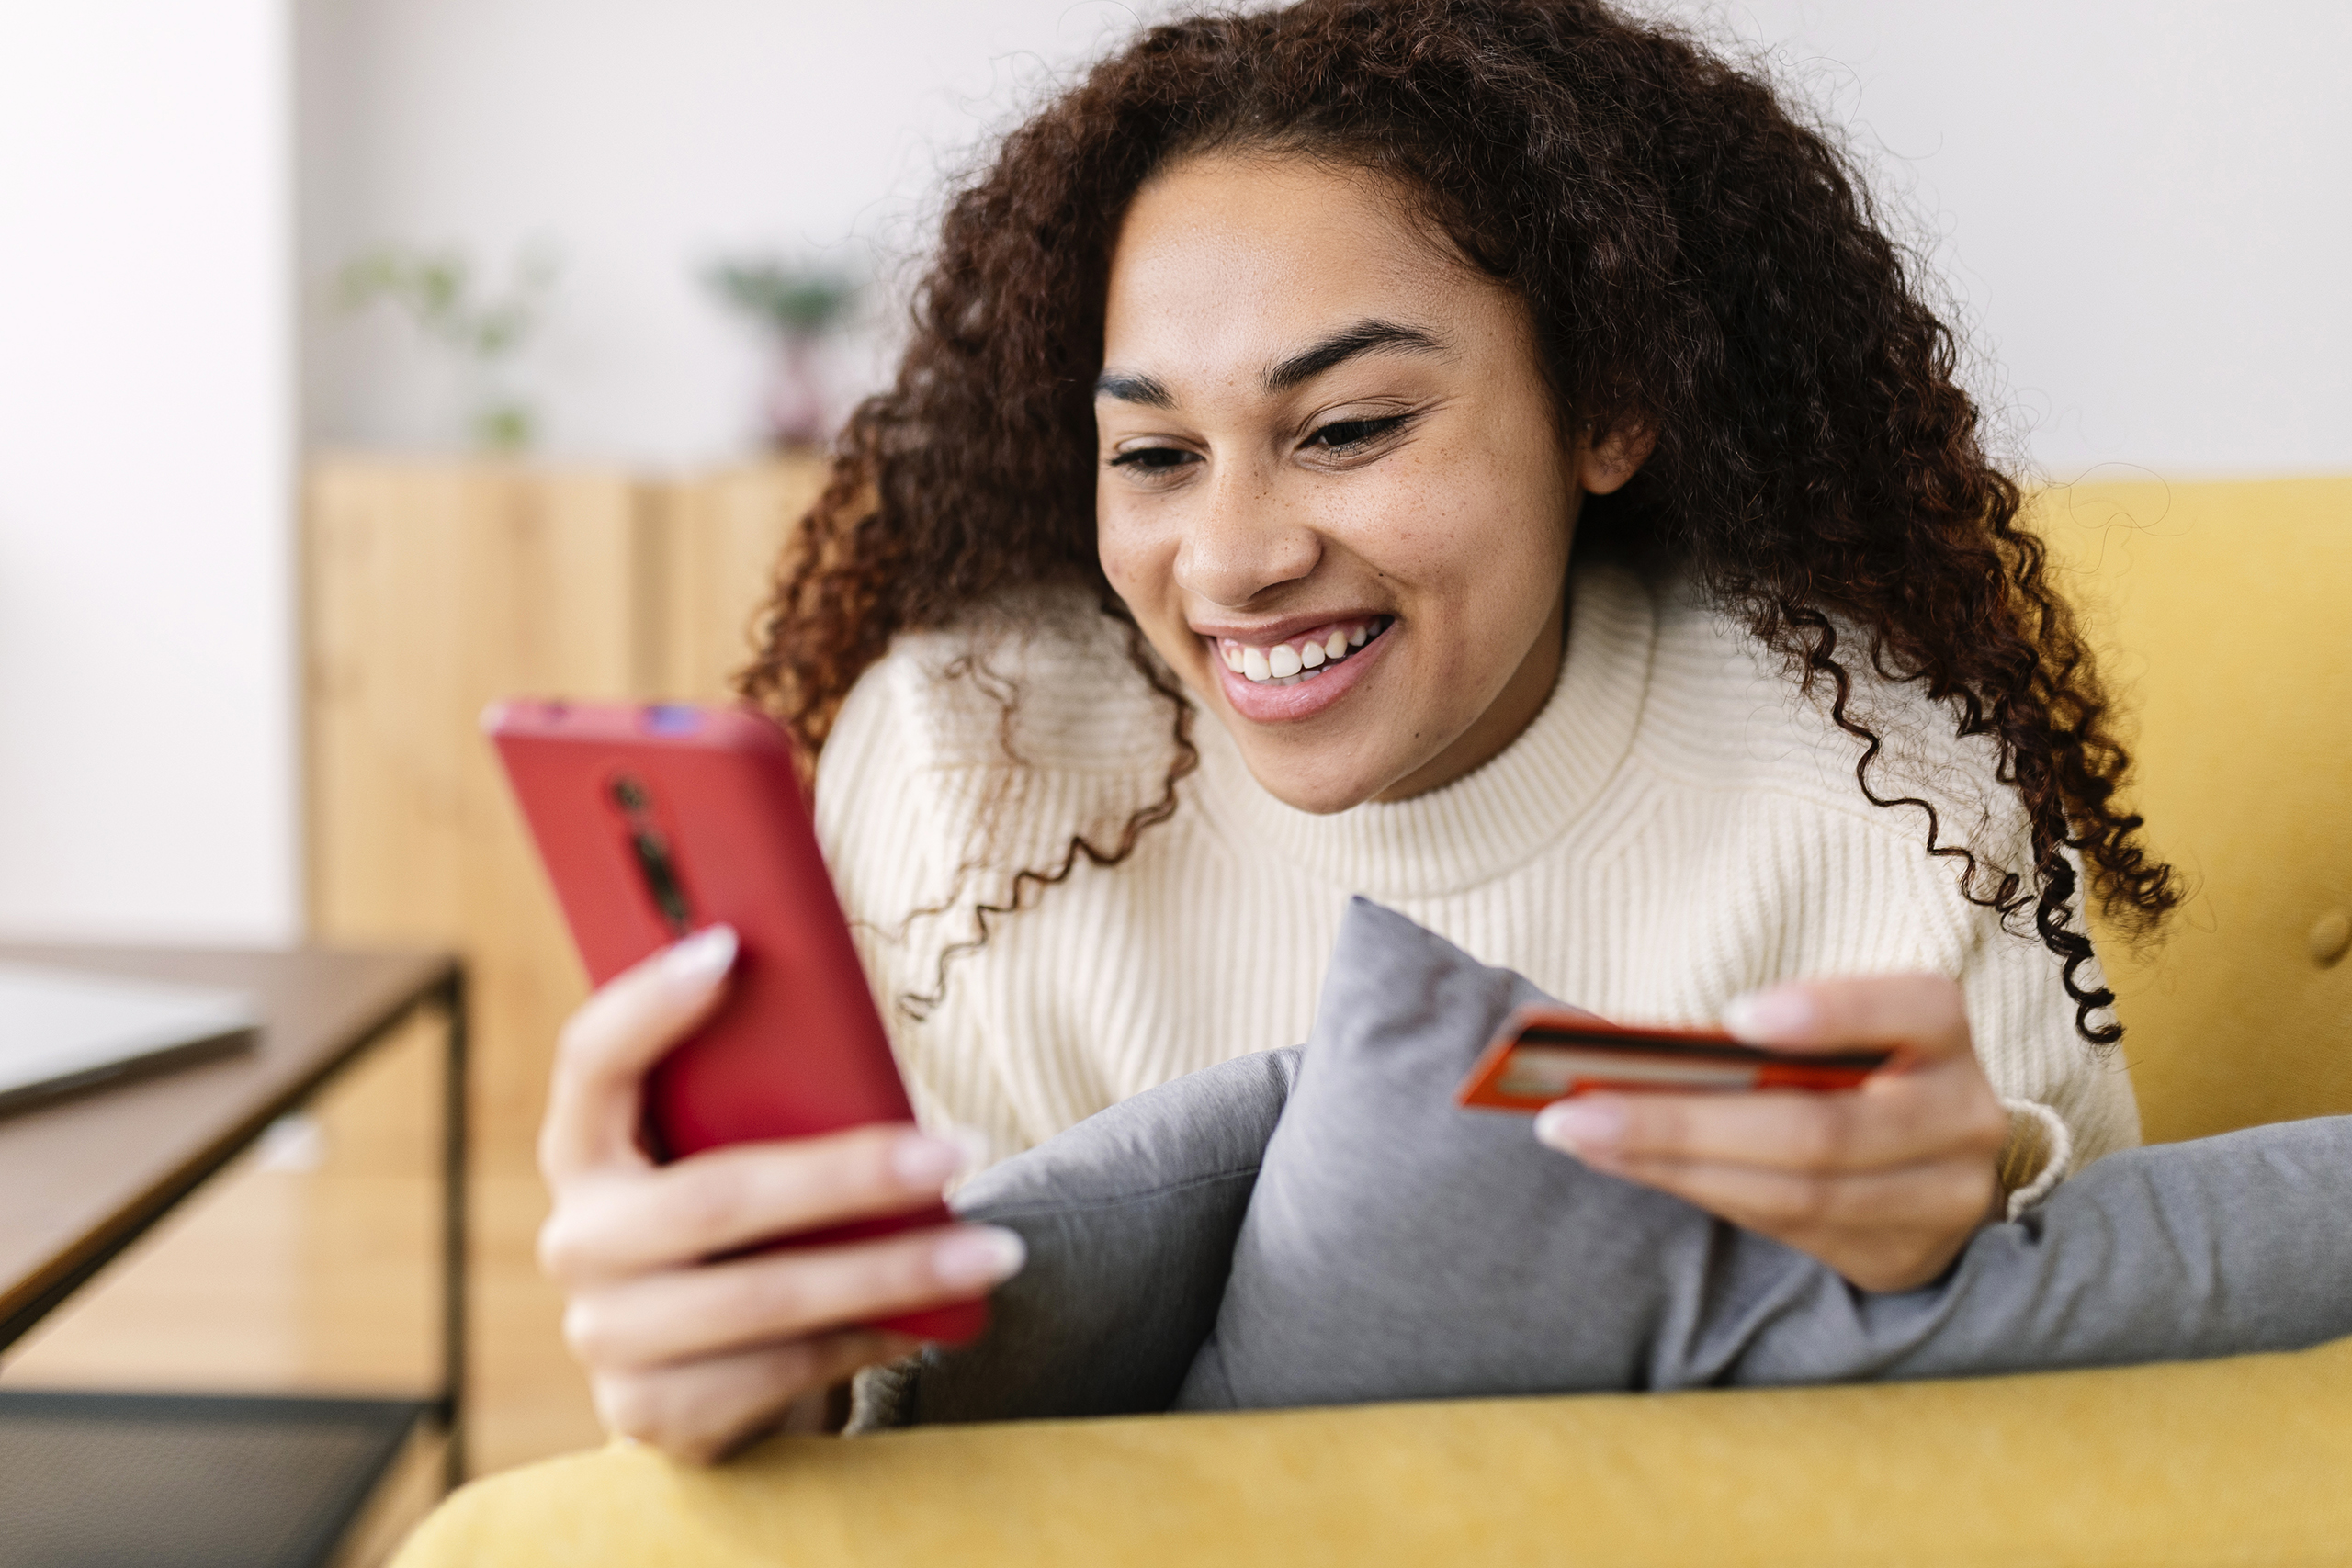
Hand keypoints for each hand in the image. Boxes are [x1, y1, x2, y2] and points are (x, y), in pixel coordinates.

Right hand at [535, 925, 1025, 1461]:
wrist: (710, 1381)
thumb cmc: (747, 1234)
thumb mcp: (737, 1156)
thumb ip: (761, 1109)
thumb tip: (863, 1065)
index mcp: (585, 1149)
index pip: (590, 1058)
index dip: (648, 1003)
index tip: (729, 946)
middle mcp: (577, 1239)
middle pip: (716, 1196)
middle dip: (852, 1174)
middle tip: (958, 1150)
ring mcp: (604, 1335)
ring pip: (764, 1298)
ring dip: (894, 1272)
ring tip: (994, 1251)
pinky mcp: (651, 1414)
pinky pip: (780, 1371)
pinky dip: (870, 1338)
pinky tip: (935, 1317)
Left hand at [1532, 974, 2007, 1291]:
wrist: (1932, 1154)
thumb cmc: (1849, 1063)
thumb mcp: (1832, 1025)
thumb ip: (1762, 1029)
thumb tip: (1615, 1044)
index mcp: (1943, 1029)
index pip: (1911, 1008)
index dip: (1830, 1012)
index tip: (1736, 1017)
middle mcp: (1964, 1115)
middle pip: (1822, 1129)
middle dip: (1686, 1122)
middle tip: (1575, 1111)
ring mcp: (1945, 1199)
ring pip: (1796, 1194)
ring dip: (1673, 1166)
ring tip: (1579, 1137)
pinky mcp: (1903, 1258)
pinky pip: (1788, 1232)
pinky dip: (1700, 1193)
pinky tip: (1626, 1164)